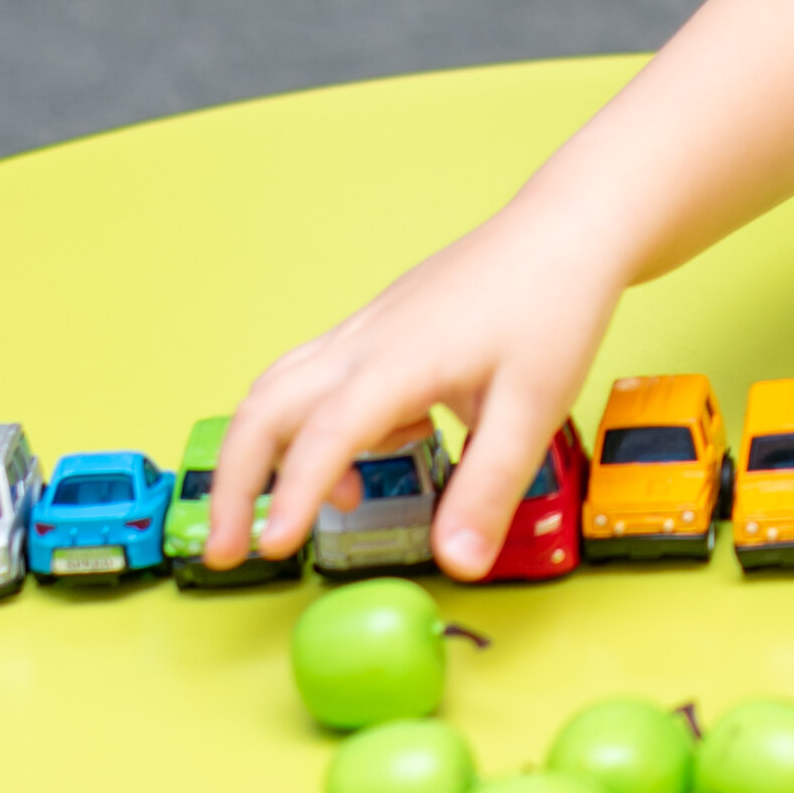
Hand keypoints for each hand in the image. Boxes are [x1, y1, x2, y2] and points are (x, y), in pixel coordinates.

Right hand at [202, 207, 626, 581]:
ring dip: (267, 452)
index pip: (322, 436)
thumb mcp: (533, 407)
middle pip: (262, 411)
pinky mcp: (377, 328)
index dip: (293, 496)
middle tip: (227, 549)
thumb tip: (458, 564)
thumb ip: (489, 488)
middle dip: (233, 484)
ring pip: (278, 390)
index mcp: (397, 362)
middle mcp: (363, 343)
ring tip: (321, 509)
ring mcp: (364, 331)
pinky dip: (318, 423)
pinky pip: (316, 378)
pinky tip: (387, 442)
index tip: (272, 549)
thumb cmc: (553, 306)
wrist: (567, 229)